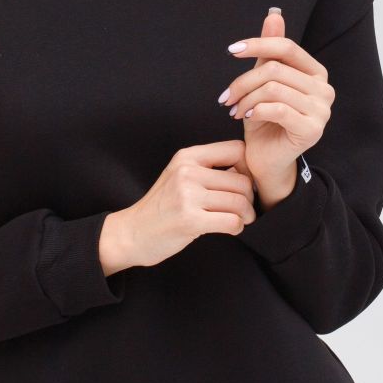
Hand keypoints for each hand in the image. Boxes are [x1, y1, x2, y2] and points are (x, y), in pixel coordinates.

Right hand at [122, 140, 256, 267]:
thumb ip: (208, 169)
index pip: (237, 149)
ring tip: (240, 220)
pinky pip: (232, 221)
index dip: (248, 168)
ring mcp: (187, 195)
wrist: (133, 232)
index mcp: (187, 156)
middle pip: (243, 180)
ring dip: (246, 216)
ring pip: (240, 202)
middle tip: (244, 209)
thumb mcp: (180, 176)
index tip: (243, 184)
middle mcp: (187, 171)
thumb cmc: (162, 207)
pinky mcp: (189, 219)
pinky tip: (229, 229)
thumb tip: (247, 172)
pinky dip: (237, 228)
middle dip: (249, 199)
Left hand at [218, 9, 334, 203]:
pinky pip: (278, 109)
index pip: (287, 47)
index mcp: (315, 73)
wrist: (266, 160)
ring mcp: (322, 111)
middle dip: (243, 81)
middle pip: (275, 69)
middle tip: (226, 98)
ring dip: (246, 98)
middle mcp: (325, 89)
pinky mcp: (312, 130)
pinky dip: (256, 110)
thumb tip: (274, 14)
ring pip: (273, 88)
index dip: (258, 44)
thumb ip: (270, 50)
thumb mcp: (263, 81)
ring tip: (235, 109)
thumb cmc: (265, 120)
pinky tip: (247, 117)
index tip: (232, 50)